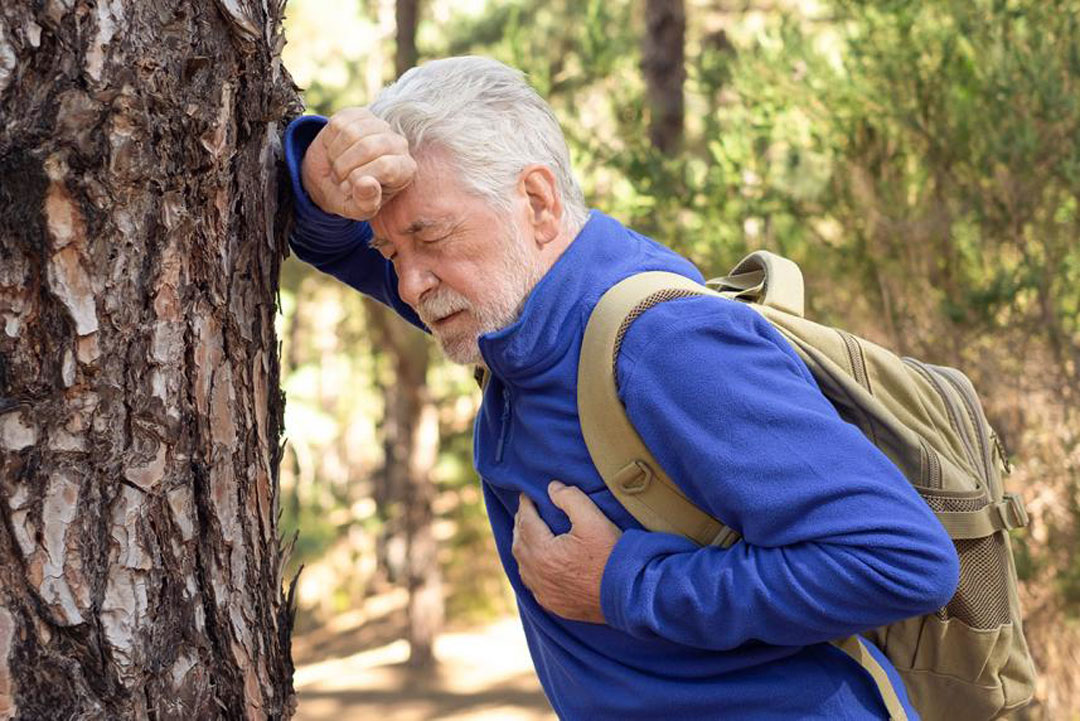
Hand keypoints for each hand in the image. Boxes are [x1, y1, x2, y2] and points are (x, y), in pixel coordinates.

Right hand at [300, 107, 417, 219]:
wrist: (331, 181)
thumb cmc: (351, 198)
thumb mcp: (358, 210)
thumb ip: (366, 203)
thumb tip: (366, 184)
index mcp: (405, 169)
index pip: (386, 167)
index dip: (359, 179)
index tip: (349, 189)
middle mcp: (398, 144)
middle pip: (368, 147)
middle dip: (345, 167)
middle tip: (340, 179)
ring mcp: (379, 126)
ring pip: (352, 133)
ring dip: (336, 155)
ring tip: (338, 167)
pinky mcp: (359, 114)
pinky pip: (339, 123)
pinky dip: (330, 142)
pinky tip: (335, 152)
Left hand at [512, 481, 621, 623]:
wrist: (629, 594)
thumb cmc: (611, 556)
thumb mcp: (593, 519)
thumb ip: (570, 498)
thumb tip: (552, 488)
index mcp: (543, 552)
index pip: (526, 522)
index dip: (525, 505)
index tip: (527, 494)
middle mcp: (538, 575)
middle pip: (519, 544)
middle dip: (521, 524)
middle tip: (526, 510)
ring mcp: (545, 593)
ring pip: (522, 566)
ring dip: (522, 547)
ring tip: (527, 533)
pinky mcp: (554, 605)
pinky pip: (532, 585)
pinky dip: (530, 570)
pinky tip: (536, 565)